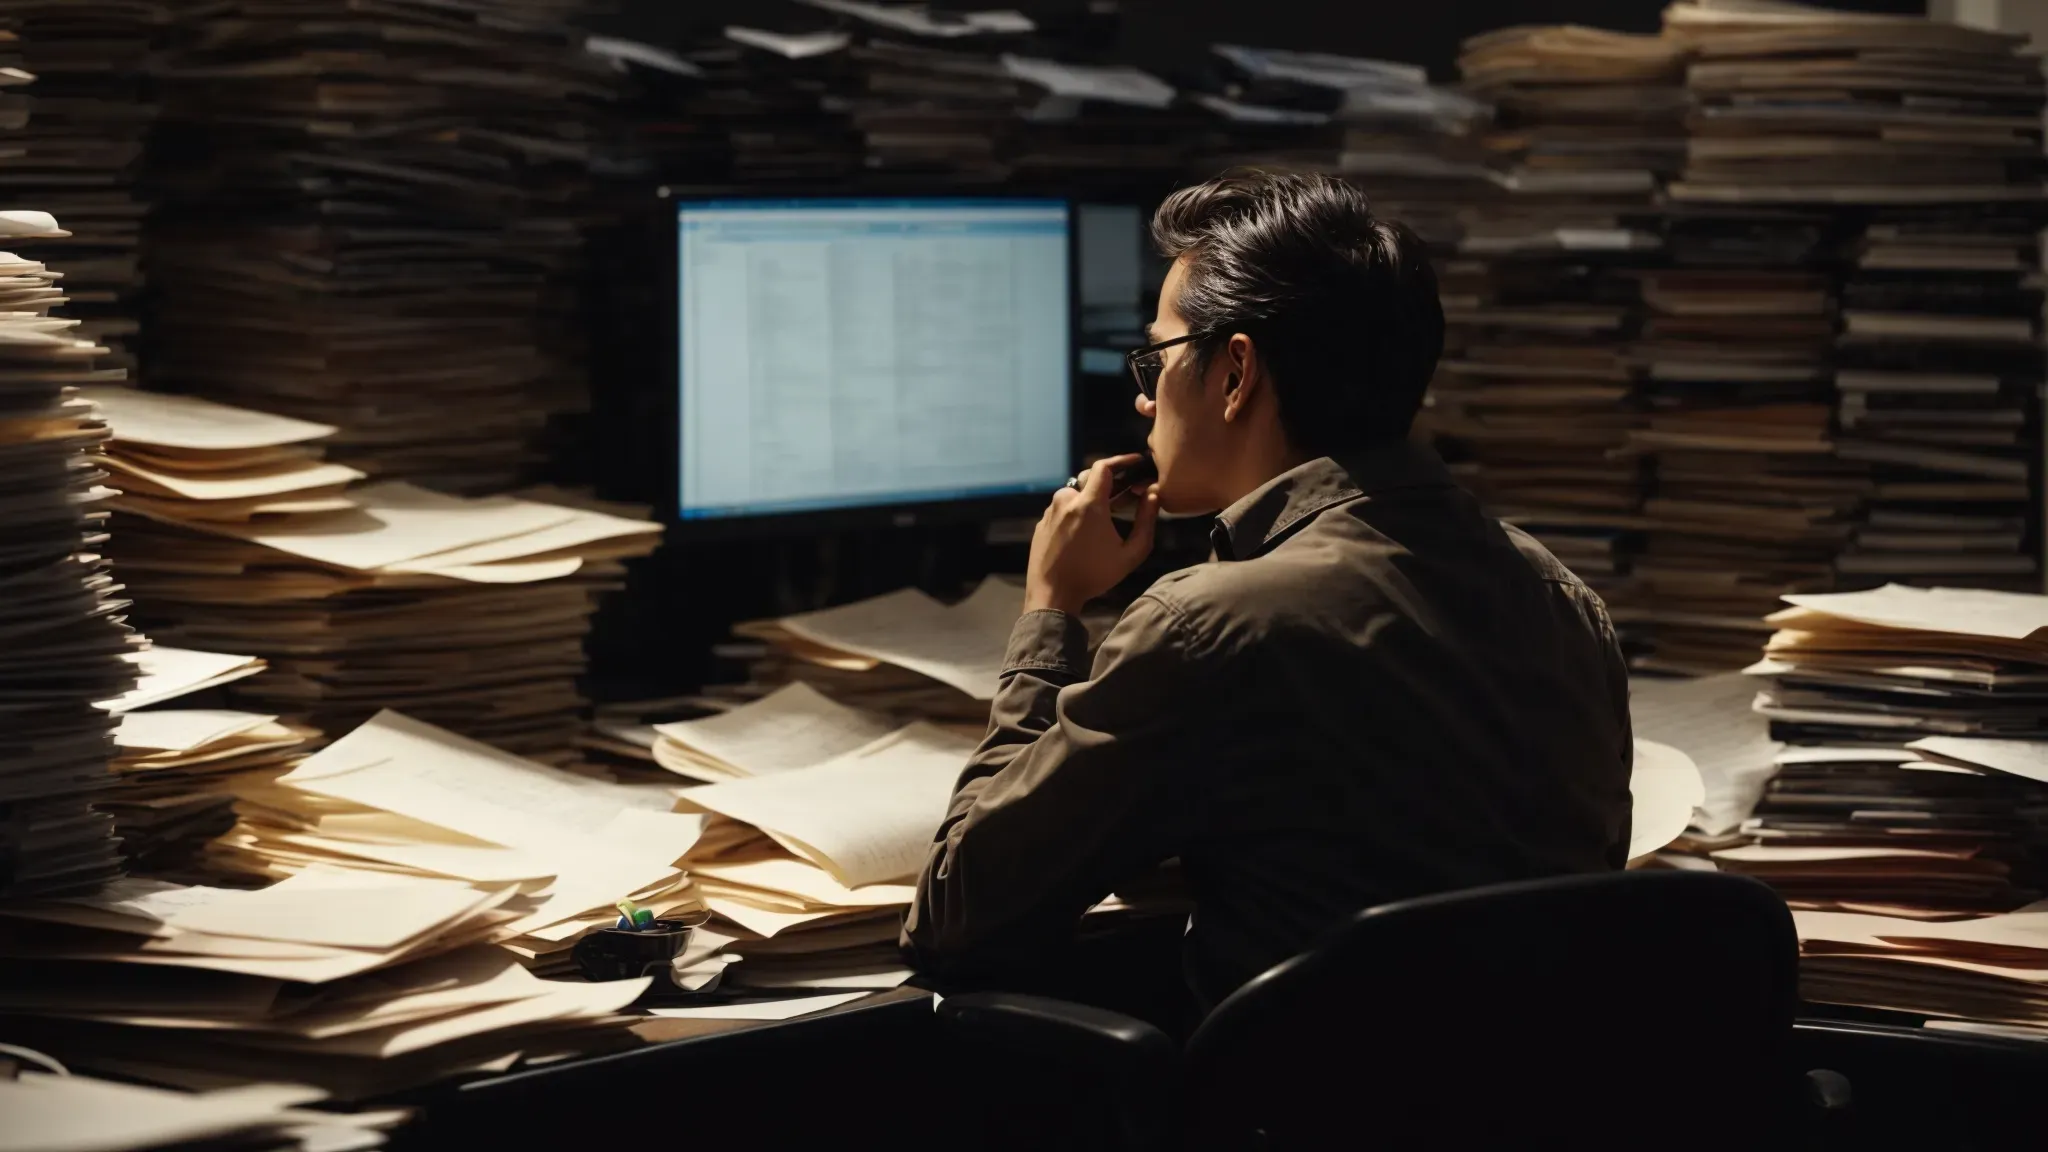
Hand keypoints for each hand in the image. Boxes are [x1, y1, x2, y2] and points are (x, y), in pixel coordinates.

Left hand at [1025, 454, 1161, 614]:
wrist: (1052, 595)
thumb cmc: (1094, 576)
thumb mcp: (1130, 554)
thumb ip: (1146, 521)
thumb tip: (1153, 495)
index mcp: (1088, 504)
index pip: (1105, 467)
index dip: (1123, 460)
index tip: (1136, 462)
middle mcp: (1066, 500)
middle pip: (1090, 479)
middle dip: (1111, 483)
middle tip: (1129, 493)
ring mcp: (1050, 511)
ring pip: (1076, 495)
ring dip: (1093, 499)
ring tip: (1108, 515)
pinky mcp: (1042, 523)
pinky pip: (1062, 509)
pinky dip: (1077, 512)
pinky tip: (1087, 530)